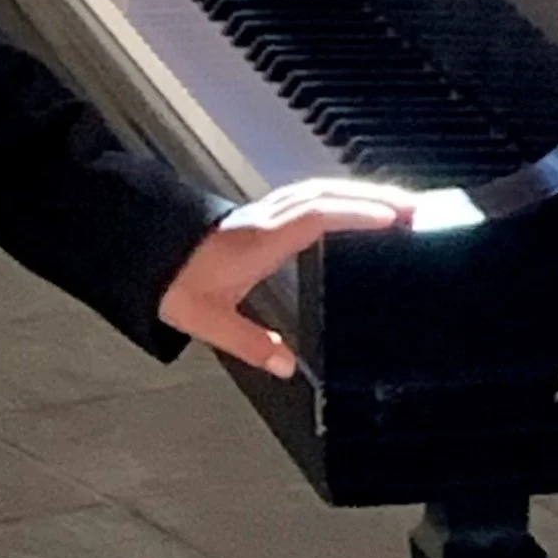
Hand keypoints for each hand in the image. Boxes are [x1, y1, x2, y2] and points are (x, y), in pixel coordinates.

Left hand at [156, 178, 419, 379]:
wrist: (141, 250)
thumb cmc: (174, 281)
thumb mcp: (207, 318)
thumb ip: (248, 342)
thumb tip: (286, 365)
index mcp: (262, 239)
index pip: (318, 215)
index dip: (357, 213)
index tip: (394, 217)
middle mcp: (268, 219)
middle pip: (328, 194)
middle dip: (375, 197)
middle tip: (417, 207)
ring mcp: (265, 214)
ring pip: (320, 191)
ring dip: (359, 194)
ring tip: (398, 206)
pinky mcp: (262, 217)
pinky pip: (310, 198)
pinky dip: (339, 199)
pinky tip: (353, 211)